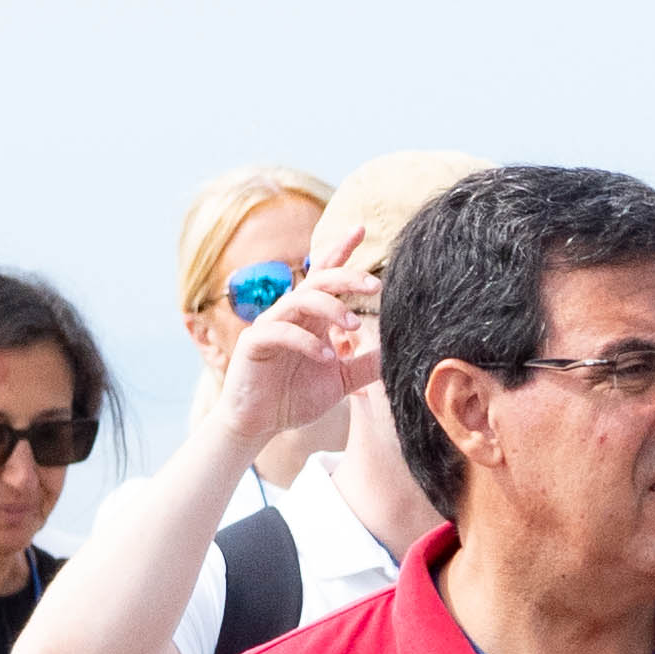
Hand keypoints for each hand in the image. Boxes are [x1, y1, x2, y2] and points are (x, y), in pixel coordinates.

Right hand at [209, 229, 381, 448]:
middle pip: (318, 281)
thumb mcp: (343, 380)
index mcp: (311, 317)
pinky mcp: (253, 344)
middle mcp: (291, 314)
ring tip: (353, 326)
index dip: (341, 251)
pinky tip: (326, 357)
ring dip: (330, 309)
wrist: (260, 425)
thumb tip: (401, 349)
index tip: (362, 228)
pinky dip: (306, 341)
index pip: (326, 275)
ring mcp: (269, 325)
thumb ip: (368, 363)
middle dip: (347, 277)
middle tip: (375, 286)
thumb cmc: (296, 398)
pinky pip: (280, 332)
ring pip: (300, 300)